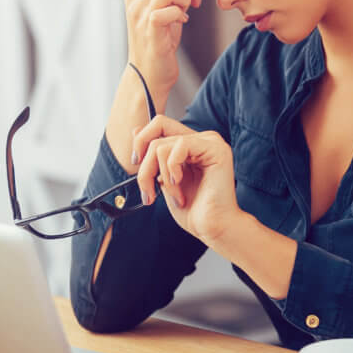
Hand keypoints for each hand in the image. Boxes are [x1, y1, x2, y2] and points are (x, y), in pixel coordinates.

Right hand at [124, 0, 225, 96]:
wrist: (149, 75)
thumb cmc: (161, 42)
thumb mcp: (173, 10)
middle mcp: (135, 0)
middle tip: (197, 2)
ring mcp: (139, 13)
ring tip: (186, 13)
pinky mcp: (149, 27)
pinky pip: (170, 8)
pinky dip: (180, 13)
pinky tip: (181, 22)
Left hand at [133, 115, 241, 246]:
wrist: (212, 227)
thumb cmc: (192, 210)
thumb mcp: (163, 179)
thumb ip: (153, 156)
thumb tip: (135, 130)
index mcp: (190, 144)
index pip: (159, 125)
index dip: (141, 141)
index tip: (136, 165)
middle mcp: (201, 139)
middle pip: (157, 130)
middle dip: (145, 165)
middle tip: (148, 189)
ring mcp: (210, 142)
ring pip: (162, 144)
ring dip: (160, 176)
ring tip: (174, 195)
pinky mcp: (216, 149)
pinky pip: (180, 146)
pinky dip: (172, 170)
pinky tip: (181, 185)